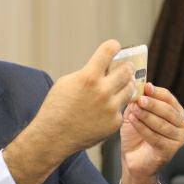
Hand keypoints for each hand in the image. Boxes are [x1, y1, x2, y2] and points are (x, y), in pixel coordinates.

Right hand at [4, 40, 135, 183]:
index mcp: (88, 77)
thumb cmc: (56, 107)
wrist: (53, 137)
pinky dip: (114, 107)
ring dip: (125, 85)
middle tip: (124, 68)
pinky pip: (120, 109)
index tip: (114, 48)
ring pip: (130, 89)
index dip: (113, 46)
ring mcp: (110, 108)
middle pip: (127, 70)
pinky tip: (103, 111)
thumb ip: (86, 73)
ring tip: (119, 86)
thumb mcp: (66, 82)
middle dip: (125, 67)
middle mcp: (103, 91)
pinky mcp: (114, 123)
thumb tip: (103, 67)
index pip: (109, 50)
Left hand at [119, 83, 183, 183]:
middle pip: (168, 111)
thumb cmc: (135, 135)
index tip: (145, 86)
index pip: (169, 98)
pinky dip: (143, 128)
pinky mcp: (170, 150)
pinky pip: (156, 137)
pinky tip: (134, 121)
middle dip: (152, 104)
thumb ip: (138, 101)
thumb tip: (139, 88)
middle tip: (139, 99)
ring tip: (134, 109)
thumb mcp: (136, 113)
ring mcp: (178, 139)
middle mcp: (182, 124)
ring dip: (147, 116)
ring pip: (162, 124)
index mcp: (176, 112)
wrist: (133, 159)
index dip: (157, 92)